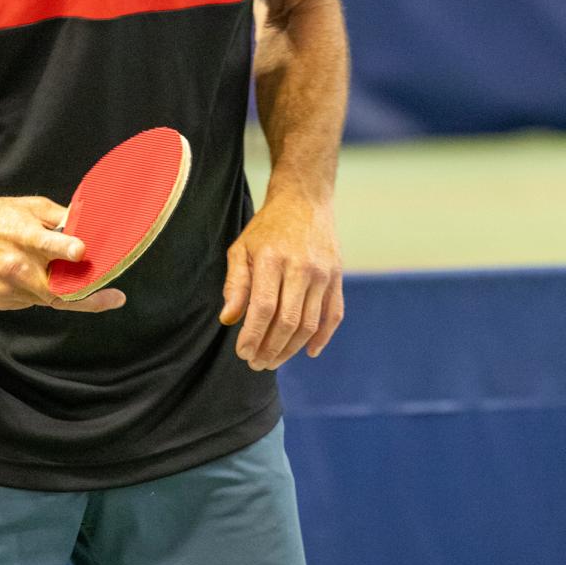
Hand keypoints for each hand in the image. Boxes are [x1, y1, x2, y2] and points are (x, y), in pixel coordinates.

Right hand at [0, 193, 125, 313]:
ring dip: (63, 292)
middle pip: (56, 290)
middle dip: (87, 296)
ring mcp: (6, 287)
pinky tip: (35, 278)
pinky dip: (39, 293)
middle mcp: (14, 265)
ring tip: (78, 283)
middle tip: (114, 298)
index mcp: (23, 236)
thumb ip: (61, 218)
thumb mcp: (31, 207)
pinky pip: (30, 302)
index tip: (81, 252)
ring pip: (46, 299)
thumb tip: (89, 225)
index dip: (67, 250)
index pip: (48, 245)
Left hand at [219, 189, 342, 368]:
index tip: (242, 353)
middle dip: (270, 349)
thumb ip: (236, 284)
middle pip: (287, 322)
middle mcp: (301, 267)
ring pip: (309, 324)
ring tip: (274, 361)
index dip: (252, 336)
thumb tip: (228, 320)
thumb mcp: (242, 248)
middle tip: (256, 364)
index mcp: (272, 259)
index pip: (262, 309)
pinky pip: (334, 315)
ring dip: (291, 349)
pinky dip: (323, 338)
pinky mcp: (337, 277)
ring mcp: (323, 273)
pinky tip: (309, 352)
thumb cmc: (267, 228)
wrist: (305, 201)